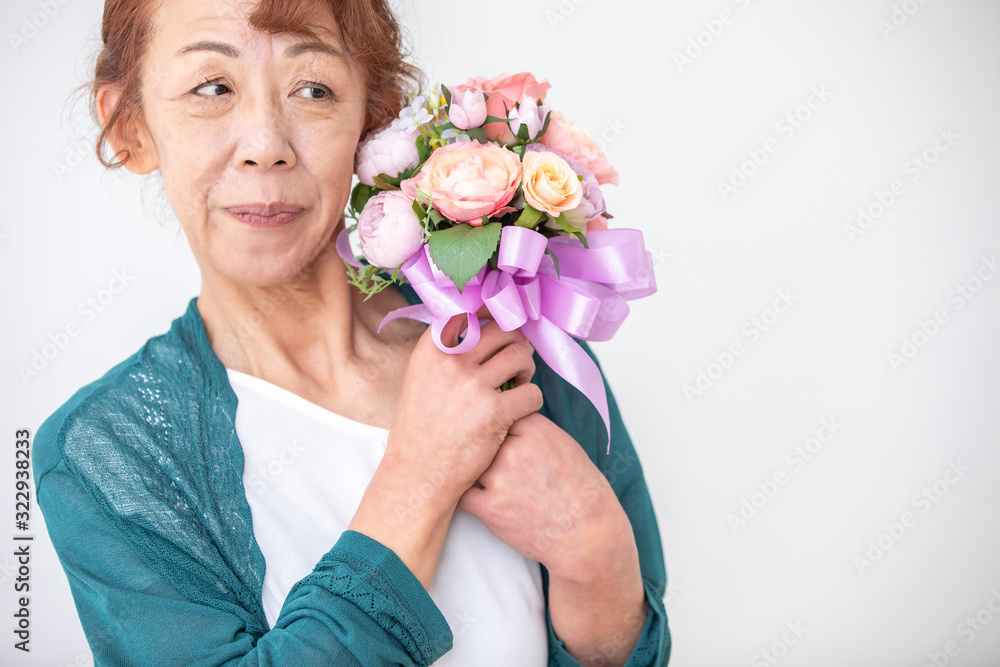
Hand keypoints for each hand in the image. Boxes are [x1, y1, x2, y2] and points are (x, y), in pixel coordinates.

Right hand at [382, 314, 542, 504]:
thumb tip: (484, 322)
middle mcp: (451, 360)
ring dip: (527, 367)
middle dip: (516, 342)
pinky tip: (521, 409)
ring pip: (521, 355)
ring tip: (521, 381)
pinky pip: (532, 392)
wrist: (419, 472)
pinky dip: (532, 400)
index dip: (494, 317)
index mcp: (432, 348)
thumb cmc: (423, 427)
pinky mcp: (494, 412)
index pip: (473, 312)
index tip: (502, 328)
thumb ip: (448, 350)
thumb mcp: (423, 377)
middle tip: (517, 360)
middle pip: (503, 330)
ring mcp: (473, 385)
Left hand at [456, 412, 633, 582]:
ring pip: (471, 466)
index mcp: (535, 430)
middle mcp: (514, 450)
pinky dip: (468, 497)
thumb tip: (509, 422)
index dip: (499, 427)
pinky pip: (464, 495)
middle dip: (488, 452)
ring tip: (496, 486)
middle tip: (501, 467)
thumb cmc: (582, 492)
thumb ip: (533, 431)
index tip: (502, 437)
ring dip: (478, 475)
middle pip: (483, 439)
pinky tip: (481, 500)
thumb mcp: (565, 445)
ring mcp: (499, 479)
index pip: (500, 413)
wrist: (588, 535)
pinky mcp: (489, 509)